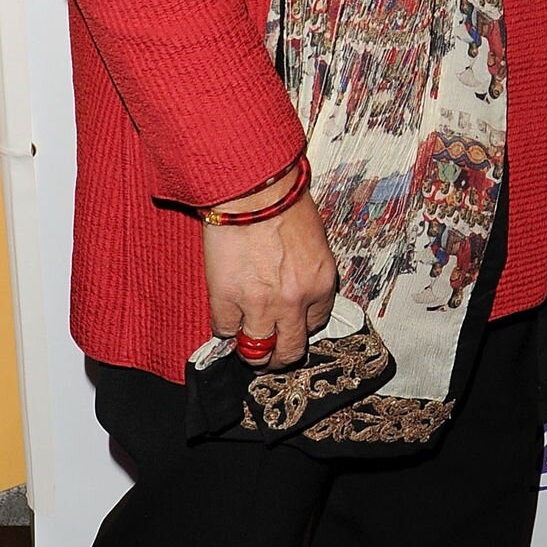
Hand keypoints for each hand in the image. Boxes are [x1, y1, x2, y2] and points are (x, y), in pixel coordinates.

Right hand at [203, 175, 336, 369]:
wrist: (253, 190)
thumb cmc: (284, 203)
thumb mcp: (313, 241)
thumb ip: (307, 273)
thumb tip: (297, 292)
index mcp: (321, 284)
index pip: (316, 324)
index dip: (301, 326)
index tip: (292, 325)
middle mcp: (295, 301)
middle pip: (290, 350)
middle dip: (281, 356)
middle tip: (272, 354)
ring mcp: (260, 305)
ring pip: (256, 353)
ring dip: (251, 353)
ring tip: (247, 347)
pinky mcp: (227, 300)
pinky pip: (225, 331)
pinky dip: (225, 329)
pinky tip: (227, 320)